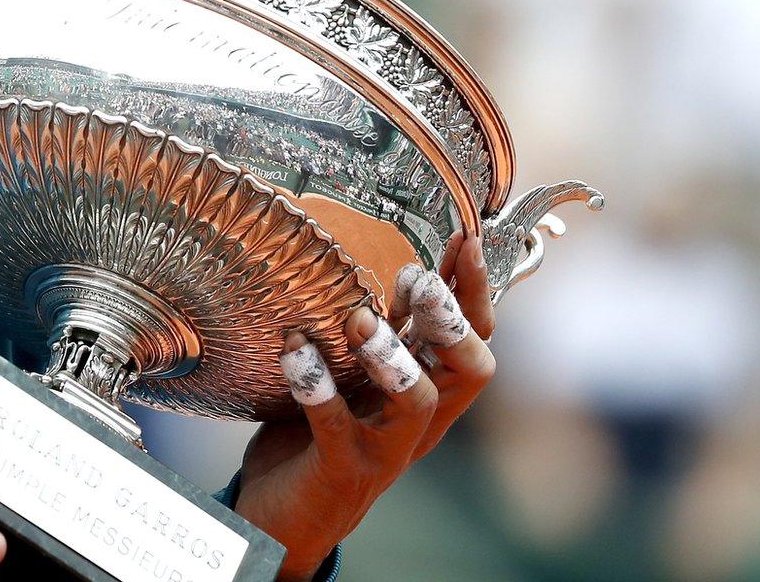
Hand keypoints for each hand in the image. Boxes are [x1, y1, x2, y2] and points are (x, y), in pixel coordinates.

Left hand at [233, 232, 497, 580]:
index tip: (464, 239)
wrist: (285, 520)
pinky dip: (316, 385)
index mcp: (428, 392)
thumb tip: (394, 267)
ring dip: (392, 355)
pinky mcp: (343, 471)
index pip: (474, 336)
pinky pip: (338, 427)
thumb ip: (377, 334)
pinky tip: (295, 348)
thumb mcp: (355, 377)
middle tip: (421, 279)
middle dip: (452, 320)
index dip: (473, 289)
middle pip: (471, 370)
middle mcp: (418, 422)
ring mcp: (385, 450)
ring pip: (417, 401)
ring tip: (359, 317)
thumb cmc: (321, 436)